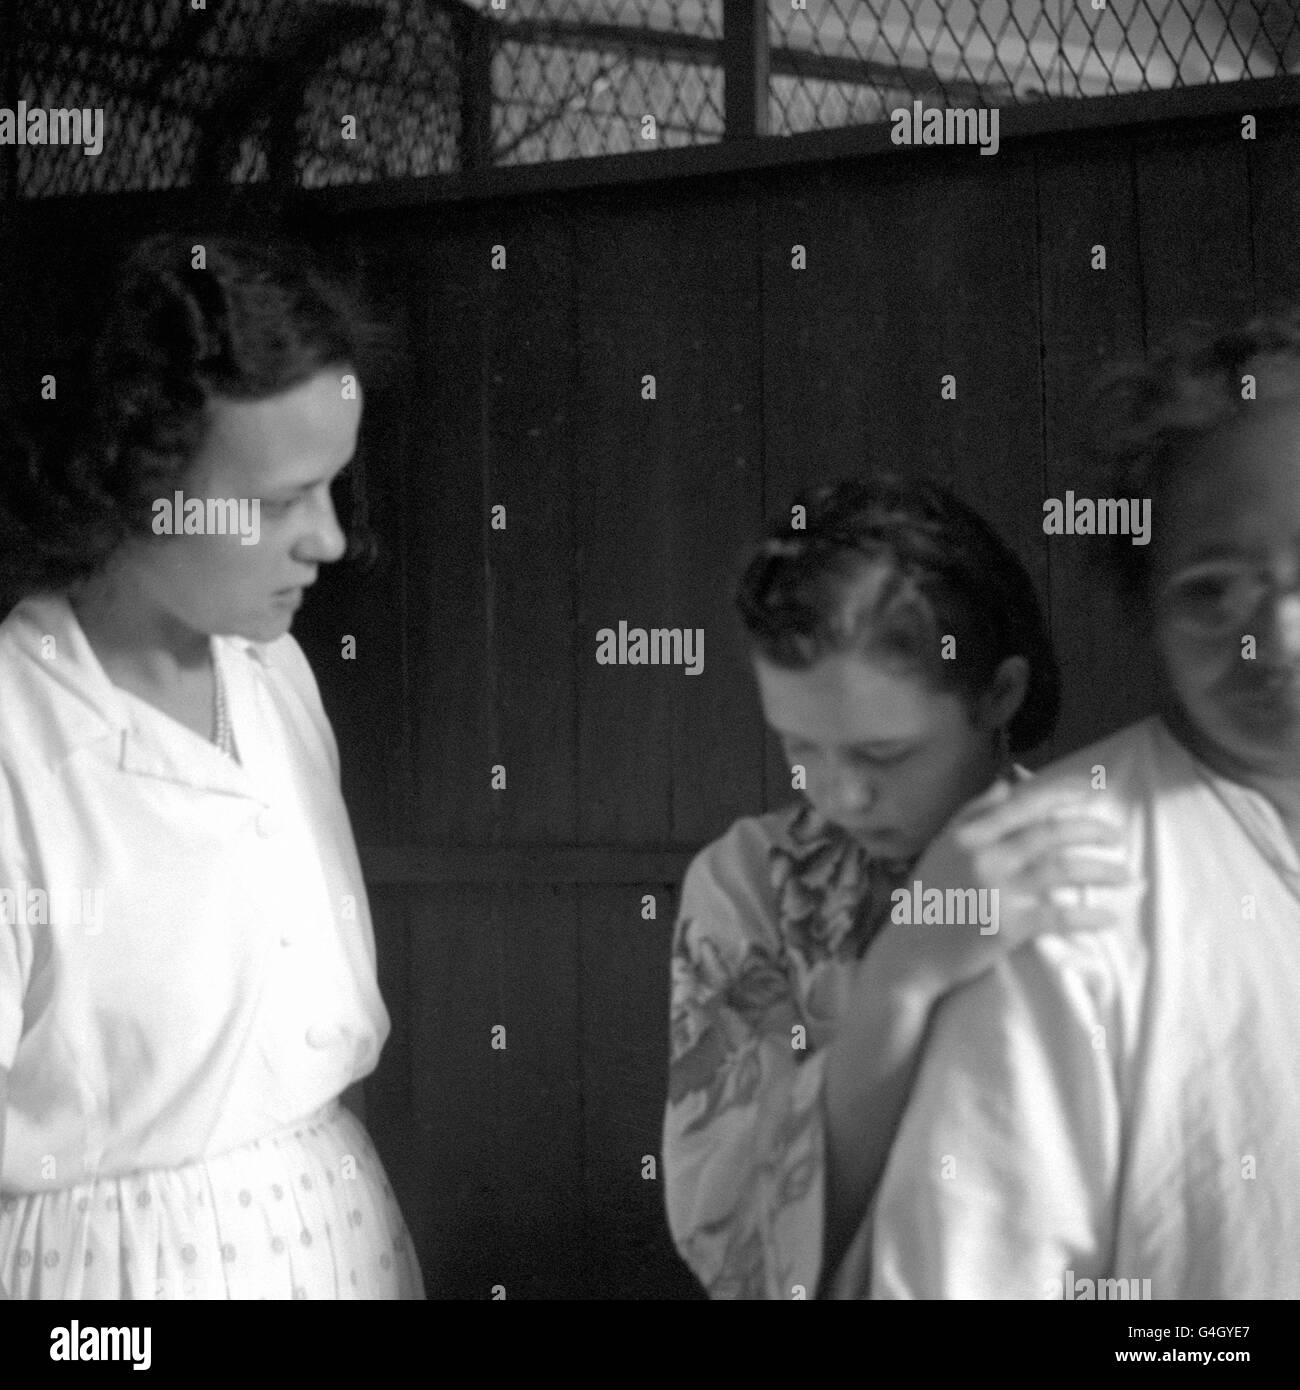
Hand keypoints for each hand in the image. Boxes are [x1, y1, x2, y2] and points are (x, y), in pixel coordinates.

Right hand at [872, 776, 1135, 1000]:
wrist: (910, 954)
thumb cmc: (928, 898)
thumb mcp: (943, 846)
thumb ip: (974, 812)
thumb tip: (1009, 784)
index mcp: (968, 833)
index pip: (1024, 802)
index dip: (1063, 793)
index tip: (1093, 790)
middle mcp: (984, 856)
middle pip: (1052, 832)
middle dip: (1093, 829)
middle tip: (1117, 834)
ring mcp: (998, 891)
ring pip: (1063, 870)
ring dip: (1102, 870)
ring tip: (1126, 874)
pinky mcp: (1008, 927)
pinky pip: (1060, 916)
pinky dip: (1089, 916)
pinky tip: (1110, 917)